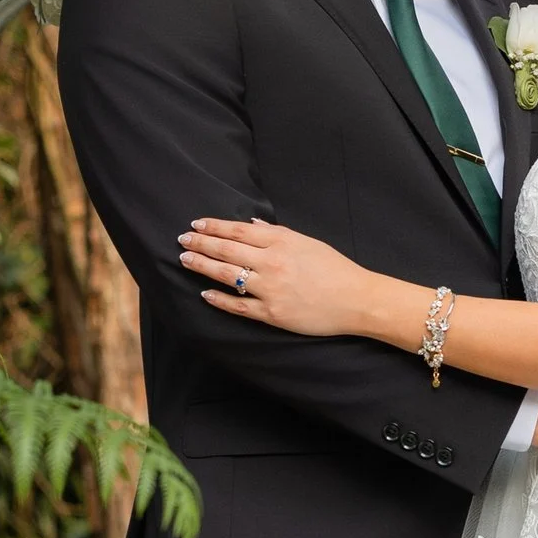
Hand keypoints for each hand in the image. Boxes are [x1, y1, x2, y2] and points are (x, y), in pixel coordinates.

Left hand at [181, 214, 379, 338]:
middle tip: (182, 239)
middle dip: (201, 243)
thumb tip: (250, 225)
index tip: (196, 224)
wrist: (356, 300)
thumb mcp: (307, 242)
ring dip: (203, 266)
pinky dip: (220, 300)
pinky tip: (205, 294)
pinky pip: (239, 306)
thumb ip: (277, 233)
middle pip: (227, 250)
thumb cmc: (334, 269)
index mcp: (281, 242)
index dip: (214, 226)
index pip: (238, 231)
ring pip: (227, 275)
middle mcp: (272, 263)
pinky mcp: (272, 313)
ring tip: (185, 260)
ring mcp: (270, 289)